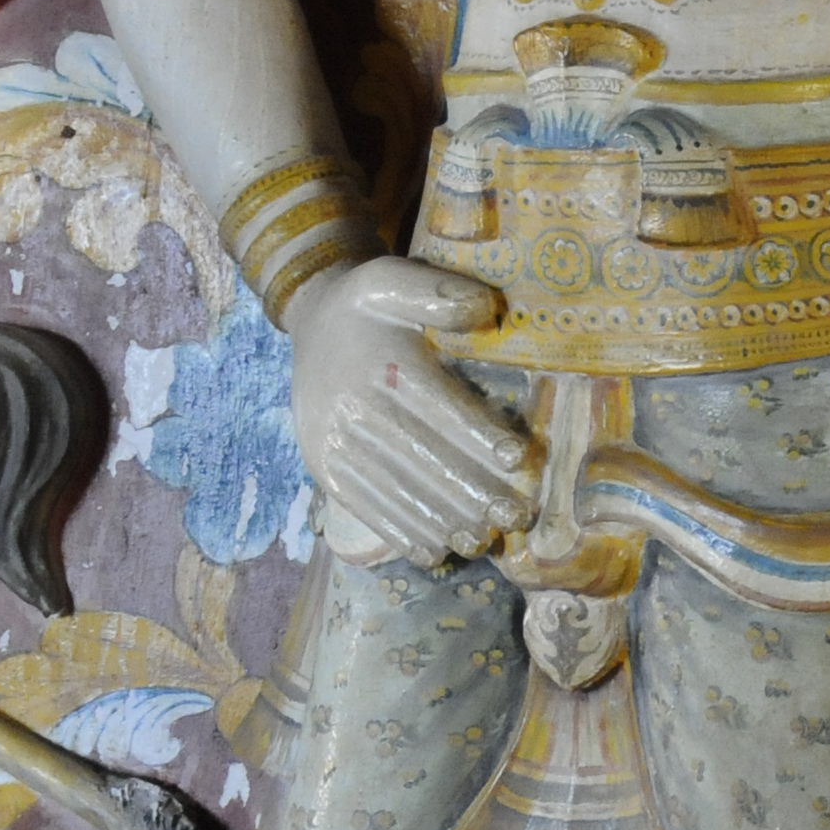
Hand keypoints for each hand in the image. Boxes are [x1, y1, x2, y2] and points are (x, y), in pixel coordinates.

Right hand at [287, 256, 538, 565]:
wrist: (312, 318)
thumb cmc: (372, 301)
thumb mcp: (397, 277)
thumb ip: (438, 291)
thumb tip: (485, 310)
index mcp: (382, 365)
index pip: (437, 406)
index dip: (479, 434)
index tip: (517, 458)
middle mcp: (353, 409)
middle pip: (419, 458)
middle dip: (470, 492)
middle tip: (514, 517)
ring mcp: (333, 442)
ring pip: (394, 490)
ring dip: (440, 521)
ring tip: (482, 541)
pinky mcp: (323, 465)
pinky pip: (363, 504)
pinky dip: (399, 531)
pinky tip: (433, 552)